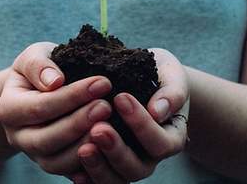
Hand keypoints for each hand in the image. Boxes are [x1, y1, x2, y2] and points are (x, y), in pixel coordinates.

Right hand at [0, 42, 112, 177]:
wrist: (41, 89)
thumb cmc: (42, 69)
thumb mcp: (34, 56)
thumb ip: (39, 65)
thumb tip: (54, 81)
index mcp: (9, 109)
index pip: (40, 107)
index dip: (72, 96)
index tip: (102, 82)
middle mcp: (18, 137)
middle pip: (46, 140)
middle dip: (79, 123)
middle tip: (106, 106)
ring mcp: (36, 155)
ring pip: (57, 163)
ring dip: (85, 146)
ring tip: (110, 127)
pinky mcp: (55, 165)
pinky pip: (70, 173)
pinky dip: (89, 165)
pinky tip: (109, 150)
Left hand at [75, 48, 189, 182]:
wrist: (144, 79)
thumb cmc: (160, 74)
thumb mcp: (171, 75)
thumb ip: (172, 92)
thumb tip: (158, 111)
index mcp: (171, 138)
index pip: (160, 142)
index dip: (141, 124)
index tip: (121, 98)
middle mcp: (150, 157)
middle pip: (136, 168)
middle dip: (116, 150)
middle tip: (98, 128)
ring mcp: (127, 164)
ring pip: (116, 180)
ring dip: (99, 167)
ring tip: (83, 149)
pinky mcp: (107, 165)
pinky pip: (97, 182)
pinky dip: (87, 179)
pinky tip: (75, 172)